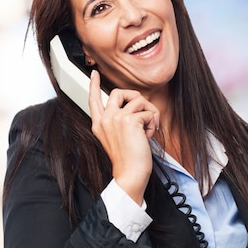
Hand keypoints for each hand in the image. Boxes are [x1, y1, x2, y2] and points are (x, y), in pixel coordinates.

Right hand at [89, 70, 159, 203]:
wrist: (130, 173)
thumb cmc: (128, 160)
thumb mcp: (118, 138)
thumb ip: (120, 122)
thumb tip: (136, 107)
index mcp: (99, 124)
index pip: (94, 100)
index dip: (94, 85)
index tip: (95, 73)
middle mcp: (105, 119)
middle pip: (120, 92)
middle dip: (136, 98)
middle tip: (144, 113)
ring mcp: (116, 118)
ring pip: (139, 100)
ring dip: (150, 114)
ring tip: (148, 130)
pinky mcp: (129, 120)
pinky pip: (149, 112)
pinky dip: (153, 123)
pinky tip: (148, 136)